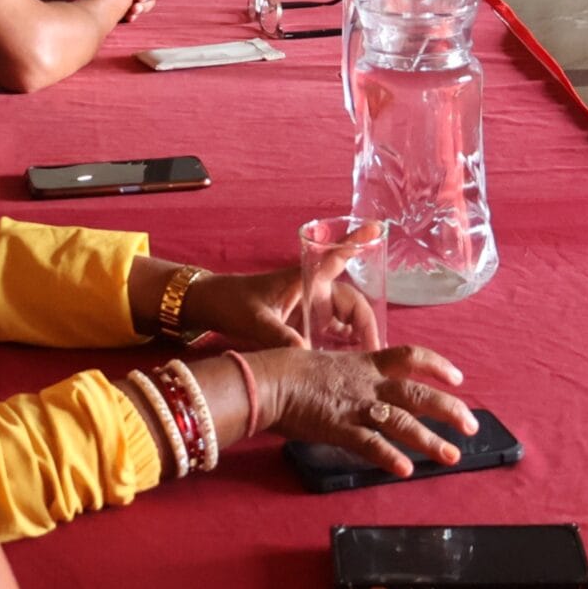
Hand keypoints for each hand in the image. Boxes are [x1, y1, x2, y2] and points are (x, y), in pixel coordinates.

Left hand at [180, 241, 381, 351]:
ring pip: (344, 319)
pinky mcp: (304, 322)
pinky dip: (343, 343)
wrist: (211, 308)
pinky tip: (350, 361)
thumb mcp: (255, 320)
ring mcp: (310, 307)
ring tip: (369, 358)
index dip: (356, 242)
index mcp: (303, 278)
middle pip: (351, 302)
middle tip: (376, 348)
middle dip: (365, 323)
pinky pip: (332, 331)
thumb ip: (278, 335)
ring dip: (358, 335)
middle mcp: (312, 290)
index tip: (376, 227)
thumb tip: (304, 353)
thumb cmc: (232, 304)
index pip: (336, 256)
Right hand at [256, 345, 474, 476]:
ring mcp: (356, 407)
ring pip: (402, 422)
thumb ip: (349, 376)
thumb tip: (359, 386)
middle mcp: (368, 384)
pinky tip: (405, 470)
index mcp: (366, 364)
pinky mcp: (340, 428)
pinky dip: (389, 457)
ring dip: (430, 441)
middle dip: (448, 410)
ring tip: (452, 456)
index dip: (438, 365)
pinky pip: (370, 444)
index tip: (458, 377)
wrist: (268, 379)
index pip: (411, 357)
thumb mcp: (327, 364)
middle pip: (418, 394)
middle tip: (471, 426)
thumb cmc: (290, 370)